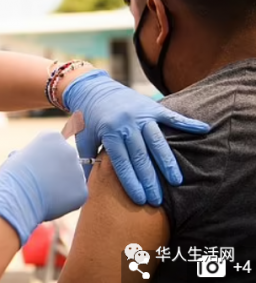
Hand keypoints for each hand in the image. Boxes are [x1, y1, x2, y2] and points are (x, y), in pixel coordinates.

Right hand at [0, 131, 86, 245]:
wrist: (17, 195)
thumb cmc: (12, 176)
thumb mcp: (17, 157)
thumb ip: (31, 156)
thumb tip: (28, 160)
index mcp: (52, 137)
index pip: (54, 147)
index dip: (43, 159)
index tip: (32, 168)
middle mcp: (69, 150)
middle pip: (66, 161)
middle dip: (56, 171)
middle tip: (40, 184)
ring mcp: (78, 170)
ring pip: (72, 180)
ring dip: (62, 186)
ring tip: (43, 195)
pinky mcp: (82, 191)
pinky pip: (76, 196)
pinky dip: (66, 202)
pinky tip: (51, 203)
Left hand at [62, 69, 210, 205]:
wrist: (93, 87)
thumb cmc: (88, 117)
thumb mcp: (83, 138)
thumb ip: (87, 161)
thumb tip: (87, 189)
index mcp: (109, 133)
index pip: (122, 163)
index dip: (131, 182)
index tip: (141, 200)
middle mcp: (126, 124)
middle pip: (141, 157)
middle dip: (150, 180)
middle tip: (158, 200)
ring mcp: (140, 115)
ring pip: (157, 141)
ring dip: (167, 162)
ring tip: (176, 181)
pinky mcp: (151, 106)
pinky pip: (171, 116)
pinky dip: (188, 123)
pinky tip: (204, 129)